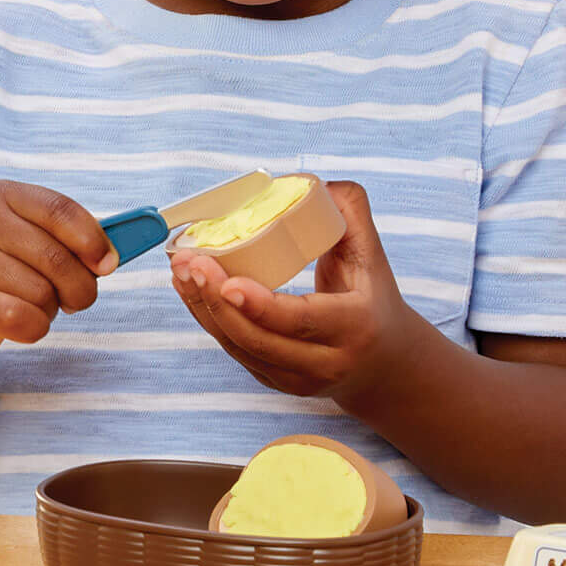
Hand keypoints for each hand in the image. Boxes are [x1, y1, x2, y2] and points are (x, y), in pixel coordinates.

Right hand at [0, 181, 115, 361]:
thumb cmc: (4, 273)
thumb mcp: (33, 244)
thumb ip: (72, 242)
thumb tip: (113, 255)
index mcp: (1, 195)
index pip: (60, 211)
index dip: (93, 240)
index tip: (108, 264)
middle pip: (56, 258)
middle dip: (80, 287)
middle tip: (77, 299)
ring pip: (41, 292)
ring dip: (48, 309)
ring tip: (28, 304)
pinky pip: (22, 318)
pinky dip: (34, 328)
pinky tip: (18, 324)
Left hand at [168, 180, 422, 404]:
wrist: (385, 360)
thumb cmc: (372, 296)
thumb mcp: (372, 254)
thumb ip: (350, 212)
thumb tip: (312, 183)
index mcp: (354, 326)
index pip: (300, 321)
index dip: (259, 305)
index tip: (226, 280)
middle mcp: (326, 361)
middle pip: (258, 338)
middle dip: (215, 300)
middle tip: (188, 262)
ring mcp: (297, 379)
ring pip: (239, 347)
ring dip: (202, 308)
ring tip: (180, 269)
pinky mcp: (275, 382)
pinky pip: (234, 352)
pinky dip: (208, 319)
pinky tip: (189, 289)